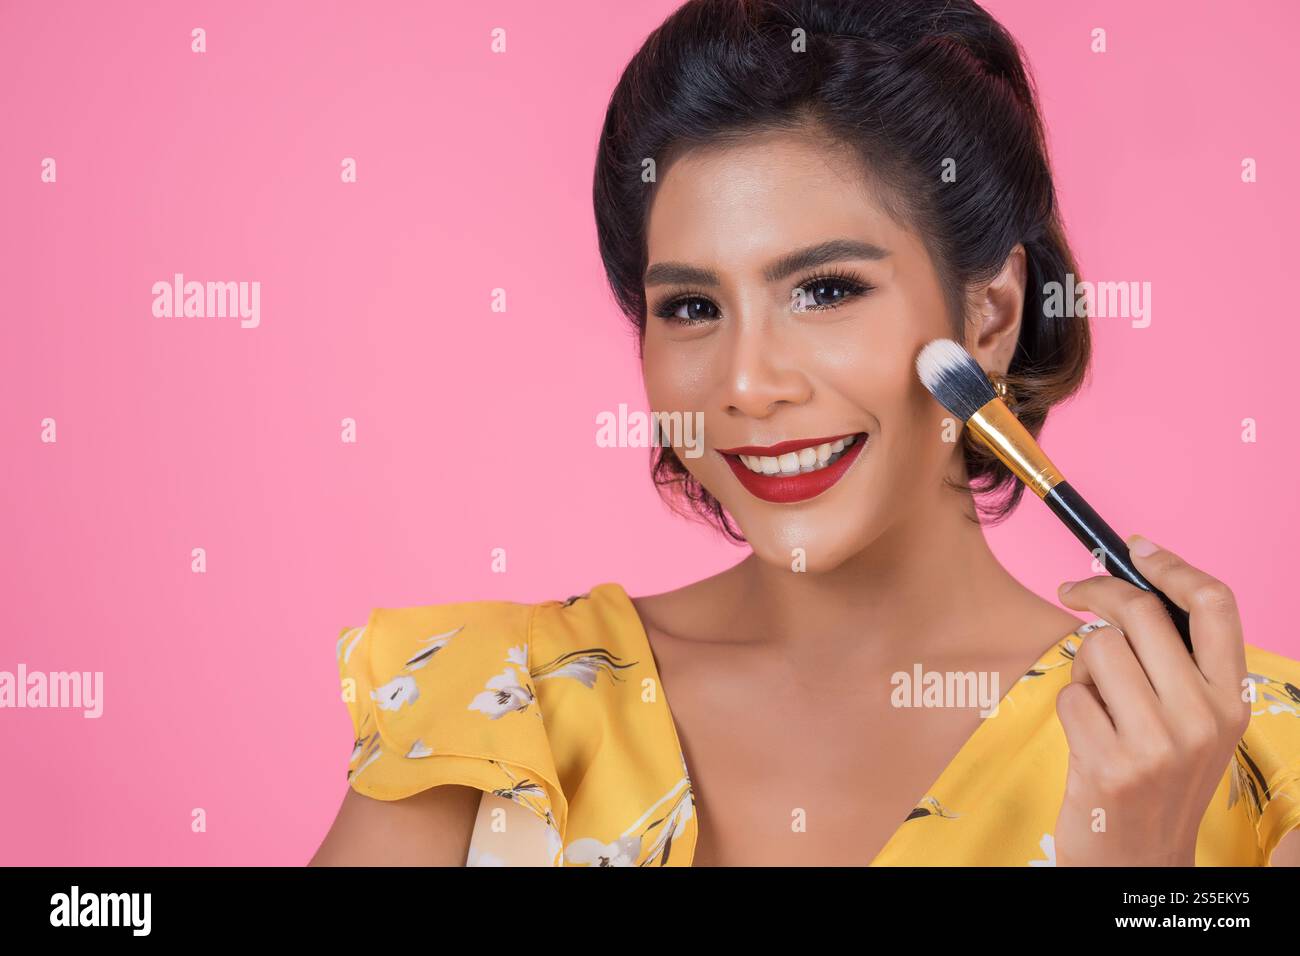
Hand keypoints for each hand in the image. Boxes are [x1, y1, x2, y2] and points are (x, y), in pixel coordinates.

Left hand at [1050, 534, 1250, 865]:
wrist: (1139, 861)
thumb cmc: (1156, 777)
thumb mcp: (1191, 721)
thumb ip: (1174, 662)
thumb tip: (1127, 585)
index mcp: (1231, 700)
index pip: (1215, 605)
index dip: (1172, 564)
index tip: (1135, 546)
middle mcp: (1204, 718)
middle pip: (1141, 612)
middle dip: (1096, 591)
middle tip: (1073, 590)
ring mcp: (1159, 743)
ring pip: (1097, 648)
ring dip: (1084, 667)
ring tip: (1098, 703)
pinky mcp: (1110, 764)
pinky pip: (1069, 696)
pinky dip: (1070, 709)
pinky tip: (1088, 739)